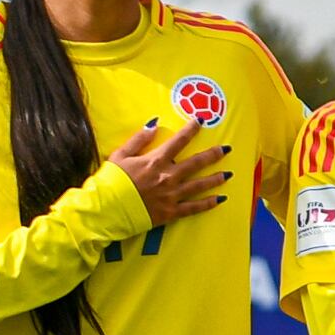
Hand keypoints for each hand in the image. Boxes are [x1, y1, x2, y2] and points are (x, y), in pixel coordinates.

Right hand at [106, 118, 237, 226]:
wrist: (105, 210)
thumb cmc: (110, 182)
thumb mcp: (120, 155)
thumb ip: (138, 139)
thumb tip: (154, 124)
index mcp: (156, 160)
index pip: (179, 141)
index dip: (191, 129)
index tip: (201, 121)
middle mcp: (168, 176)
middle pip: (196, 162)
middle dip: (213, 154)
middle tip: (227, 149)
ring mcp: (171, 195)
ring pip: (199, 185)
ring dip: (215, 178)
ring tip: (229, 174)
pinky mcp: (171, 212)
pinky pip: (194, 208)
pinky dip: (208, 204)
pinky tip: (220, 199)